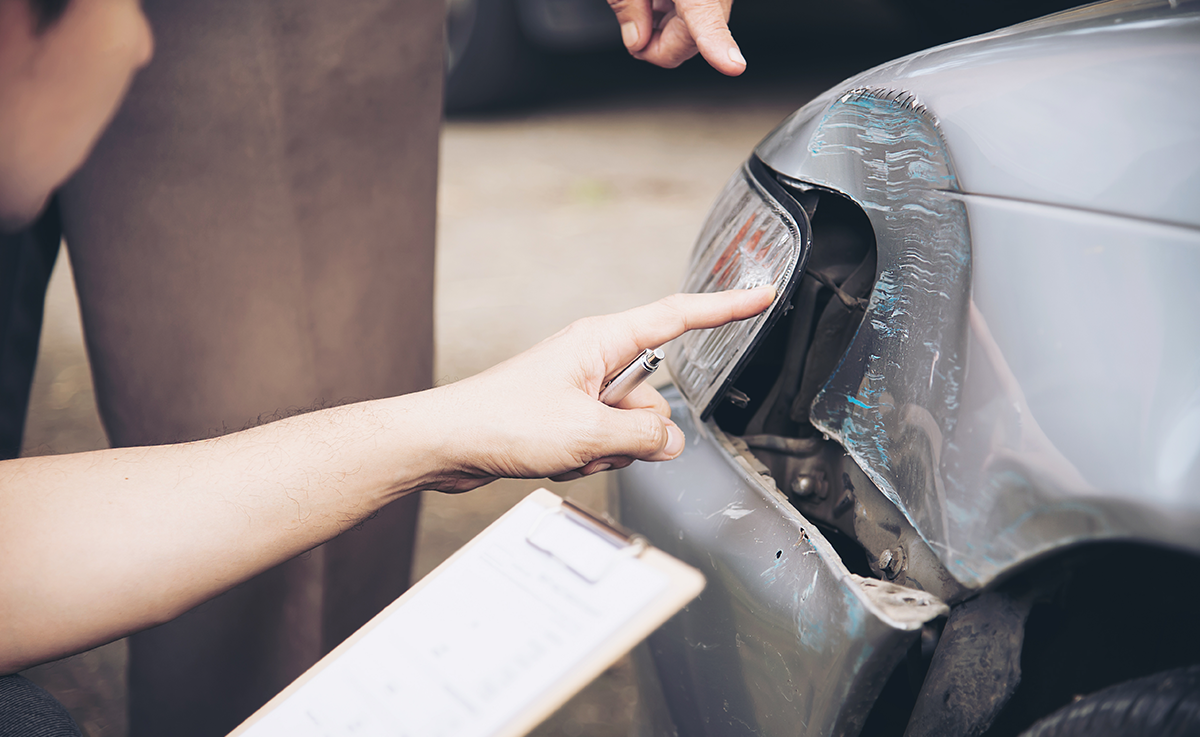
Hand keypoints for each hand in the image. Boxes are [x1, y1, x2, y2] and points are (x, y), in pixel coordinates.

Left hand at [425, 287, 772, 491]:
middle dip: (637, 430)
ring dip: (608, 450)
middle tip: (596, 442)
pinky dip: (586, 457)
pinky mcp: (566, 413)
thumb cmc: (502, 421)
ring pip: (629, 425)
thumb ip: (645, 434)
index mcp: (601, 340)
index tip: (762, 295)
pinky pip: (602, 439)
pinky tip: (554, 459)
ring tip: (565, 452)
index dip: (725, 309)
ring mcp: (580, 387)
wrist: (448, 442)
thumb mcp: (587, 432)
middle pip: (654, 394)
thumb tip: (673, 440)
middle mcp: (593, 357)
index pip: (678, 317)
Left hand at [608, 0, 745, 74]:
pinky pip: (698, 19)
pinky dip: (674, 17)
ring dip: (666, 30)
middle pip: (691, 41)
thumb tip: (637, 41)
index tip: (733, 65)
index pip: (706, 20)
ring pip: (695, 35)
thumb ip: (627, 6)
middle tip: (634, 28)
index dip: (719, 45)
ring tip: (647, 3)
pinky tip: (660, 1)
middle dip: (659, 43)